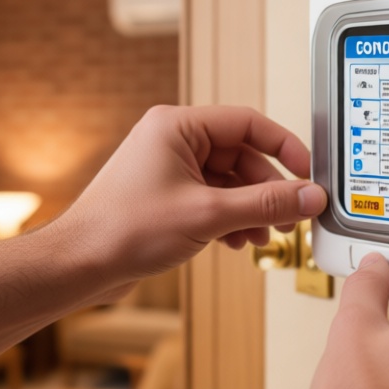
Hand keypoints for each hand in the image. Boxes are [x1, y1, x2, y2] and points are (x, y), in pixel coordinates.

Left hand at [53, 105, 326, 283]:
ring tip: (263, 235)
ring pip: (229, 182)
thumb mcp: (208, 214)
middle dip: (267, 190)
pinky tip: (238, 242)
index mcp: (177, 126)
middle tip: (290, 216)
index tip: (307, 172)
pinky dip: (230, 219)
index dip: (283, 147)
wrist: (80, 264)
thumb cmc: (122, 230)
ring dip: (251, 209)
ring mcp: (168, 170)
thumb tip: (307, 196)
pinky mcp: (166, 197)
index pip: (247, 123)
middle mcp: (172, 142)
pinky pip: (213, 199)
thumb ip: (265, 204)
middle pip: (242, 156)